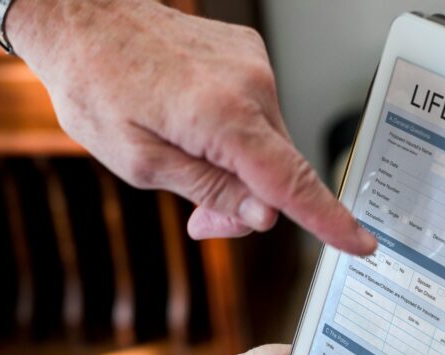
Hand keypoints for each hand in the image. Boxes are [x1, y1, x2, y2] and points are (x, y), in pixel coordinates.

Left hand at [5, 0, 375, 254]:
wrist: (84, 19)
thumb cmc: (96, 84)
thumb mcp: (140, 162)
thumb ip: (209, 190)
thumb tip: (263, 215)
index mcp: (222, 115)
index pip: (291, 181)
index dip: (328, 220)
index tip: (360, 243)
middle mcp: (249, 85)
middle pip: (278, 172)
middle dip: (247, 205)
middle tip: (200, 221)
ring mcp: (252, 65)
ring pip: (268, 145)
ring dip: (239, 170)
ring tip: (184, 161)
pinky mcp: (247, 56)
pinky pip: (257, 114)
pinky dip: (235, 137)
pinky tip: (193, 129)